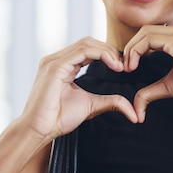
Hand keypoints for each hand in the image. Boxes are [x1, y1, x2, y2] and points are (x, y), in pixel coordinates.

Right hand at [22, 37, 137, 140]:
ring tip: (120, 66)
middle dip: (109, 50)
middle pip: (88, 42)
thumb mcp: (91, 106)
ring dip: (107, 51)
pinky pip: (82, 51)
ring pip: (86, 43)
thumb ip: (110, 102)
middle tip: (125, 65)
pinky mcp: (54, 66)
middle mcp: (56, 59)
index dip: (108, 54)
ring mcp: (54, 61)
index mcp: (62, 66)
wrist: (39, 130)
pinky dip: (100, 54)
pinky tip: (113, 65)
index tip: (123, 68)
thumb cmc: (58, 119)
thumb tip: (133, 111)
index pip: (88, 49)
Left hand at [123, 25, 172, 121]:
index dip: (136, 48)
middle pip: (145, 30)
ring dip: (132, 49)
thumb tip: (137, 104)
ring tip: (129, 67)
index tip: (130, 66)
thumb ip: (152, 91)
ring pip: (145, 32)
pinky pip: (150, 39)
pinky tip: (135, 66)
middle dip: (130, 47)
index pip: (150, 34)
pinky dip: (137, 51)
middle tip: (125, 67)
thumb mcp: (171, 87)